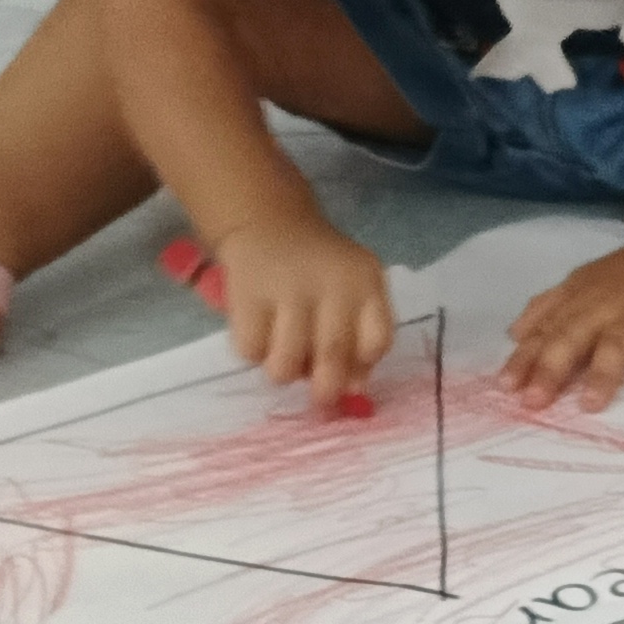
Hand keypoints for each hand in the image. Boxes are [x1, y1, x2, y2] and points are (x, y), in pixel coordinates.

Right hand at [213, 212, 393, 406]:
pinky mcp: (246, 294)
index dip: (364, 365)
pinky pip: (251, 350)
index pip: (377, 340)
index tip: (353, 372)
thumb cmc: (320, 271)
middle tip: (320, 400)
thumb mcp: (356, 291)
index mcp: (365, 281)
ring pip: (285, 363)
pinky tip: (260, 331)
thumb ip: (364, 338)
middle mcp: (330, 283)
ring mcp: (286, 288)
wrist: (268, 223)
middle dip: (326, 389)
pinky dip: (254, 351)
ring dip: (284, 371)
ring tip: (284, 354)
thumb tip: (356, 388)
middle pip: (333, 354)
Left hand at [503, 242, 623, 410]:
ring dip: (604, 373)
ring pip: (617, 345)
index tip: (506, 387)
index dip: (524, 359)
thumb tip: (515, 335)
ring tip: (591, 404)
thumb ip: (546, 309)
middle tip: (535, 401)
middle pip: (572, 339)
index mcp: (577, 303)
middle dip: (551, 369)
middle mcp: (602, 310)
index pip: (544, 333)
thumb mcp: (579, 285)